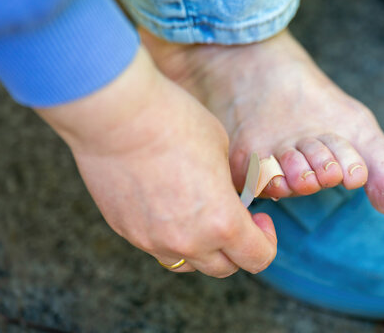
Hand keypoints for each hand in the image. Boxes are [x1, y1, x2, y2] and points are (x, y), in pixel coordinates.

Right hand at [36, 48, 276, 276]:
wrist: (117, 114)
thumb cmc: (177, 122)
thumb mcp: (222, 150)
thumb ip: (229, 186)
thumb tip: (225, 196)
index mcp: (222, 222)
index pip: (257, 258)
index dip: (266, 240)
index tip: (259, 219)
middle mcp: (187, 241)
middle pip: (222, 268)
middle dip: (236, 247)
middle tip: (234, 216)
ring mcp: (151, 240)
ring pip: (187, 263)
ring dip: (202, 248)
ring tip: (199, 214)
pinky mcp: (124, 230)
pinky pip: (155, 246)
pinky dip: (169, 236)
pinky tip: (167, 204)